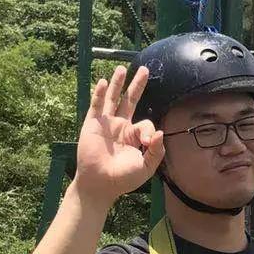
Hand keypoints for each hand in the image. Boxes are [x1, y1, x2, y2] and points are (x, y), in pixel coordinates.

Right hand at [74, 65, 164, 204]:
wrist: (101, 184)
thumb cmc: (123, 179)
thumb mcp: (145, 167)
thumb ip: (156, 151)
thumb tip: (160, 132)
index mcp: (133, 136)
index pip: (145, 123)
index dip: (148, 130)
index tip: (147, 141)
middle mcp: (120, 126)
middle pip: (130, 100)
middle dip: (137, 85)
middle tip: (145, 69)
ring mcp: (106, 124)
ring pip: (113, 99)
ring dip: (117, 83)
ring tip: (121, 68)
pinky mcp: (92, 124)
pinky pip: (97, 106)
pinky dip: (99, 94)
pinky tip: (103, 82)